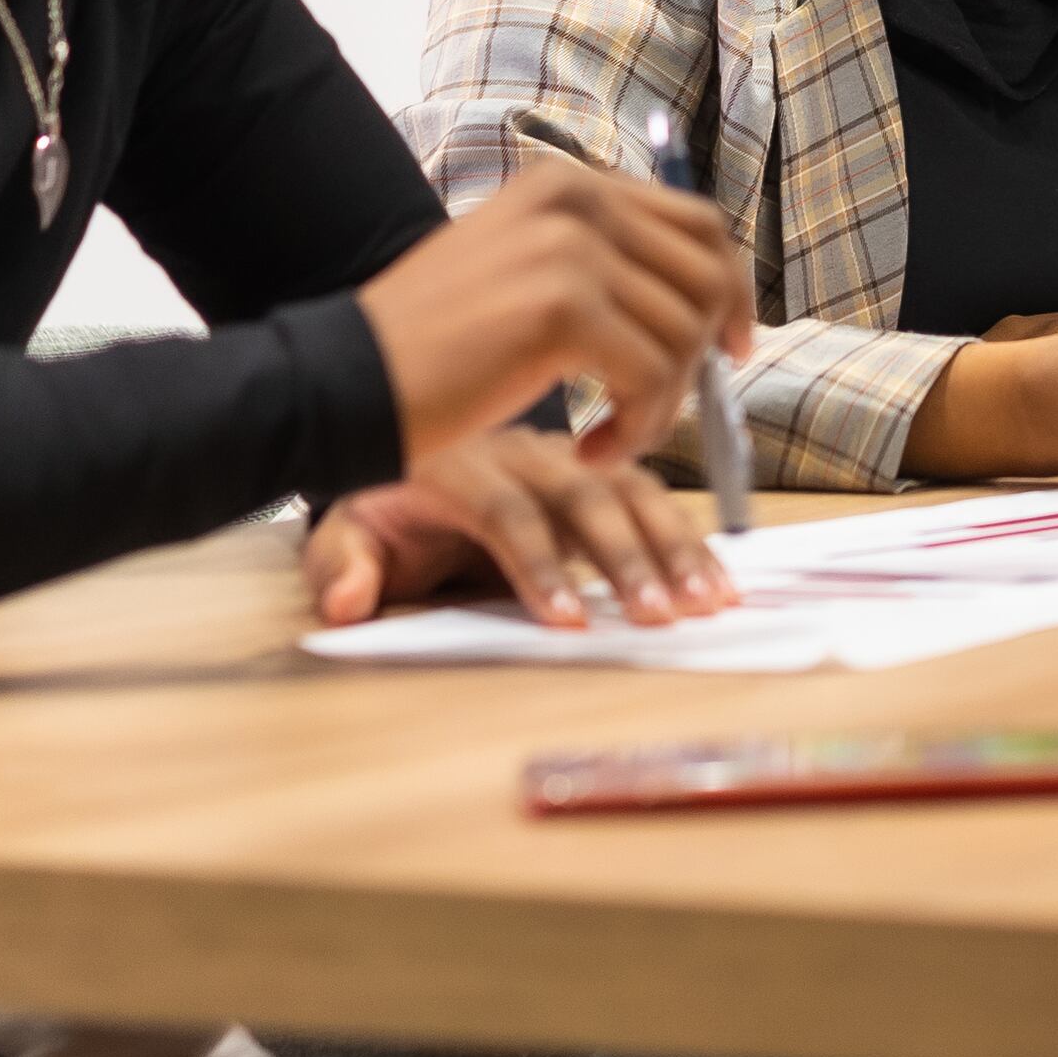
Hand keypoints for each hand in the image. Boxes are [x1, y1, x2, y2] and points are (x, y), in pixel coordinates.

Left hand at [302, 425, 733, 630]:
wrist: (407, 434)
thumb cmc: (384, 505)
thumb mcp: (344, 532)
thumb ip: (340, 565)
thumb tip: (350, 601)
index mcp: (459, 466)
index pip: (507, 513)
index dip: (541, 566)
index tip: (570, 622)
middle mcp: (522, 451)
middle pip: (585, 496)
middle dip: (625, 558)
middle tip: (657, 615)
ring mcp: (567, 454)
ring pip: (631, 488)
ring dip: (673, 545)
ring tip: (706, 600)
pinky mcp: (599, 465)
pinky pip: (650, 492)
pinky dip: (687, 534)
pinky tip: (717, 577)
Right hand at [353, 153, 750, 463]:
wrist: (343, 383)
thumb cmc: (431, 349)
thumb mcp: (524, 273)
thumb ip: (603, 265)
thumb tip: (708, 299)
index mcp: (567, 183)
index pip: (696, 223)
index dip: (730, 288)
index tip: (733, 348)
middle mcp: (574, 197)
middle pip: (706, 274)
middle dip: (704, 354)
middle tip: (666, 409)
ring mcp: (569, 246)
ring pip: (684, 334)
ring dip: (661, 405)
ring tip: (609, 438)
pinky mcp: (561, 307)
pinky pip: (653, 377)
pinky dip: (638, 428)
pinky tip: (592, 451)